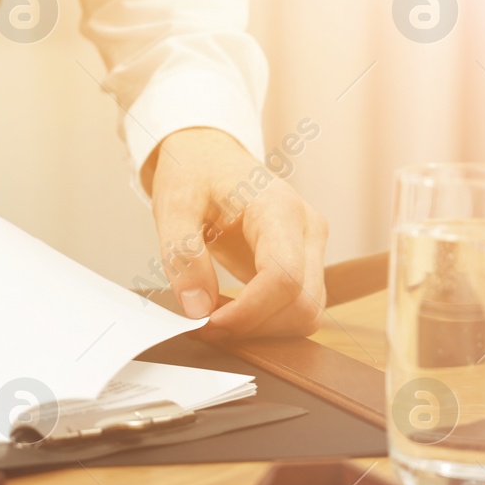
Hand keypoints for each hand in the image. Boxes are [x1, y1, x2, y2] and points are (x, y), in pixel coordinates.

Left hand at [144, 127, 327, 336]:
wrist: (208, 155)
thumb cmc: (193, 172)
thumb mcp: (173, 205)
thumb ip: (182, 255)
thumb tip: (197, 308)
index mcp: (279, 209)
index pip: (284, 277)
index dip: (249, 313)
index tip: (208, 323)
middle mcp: (307, 229)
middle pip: (302, 303)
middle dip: (254, 326)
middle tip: (205, 325)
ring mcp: (311, 248)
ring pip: (306, 312)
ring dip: (263, 328)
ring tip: (216, 316)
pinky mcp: (304, 263)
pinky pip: (297, 307)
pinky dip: (267, 320)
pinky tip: (231, 310)